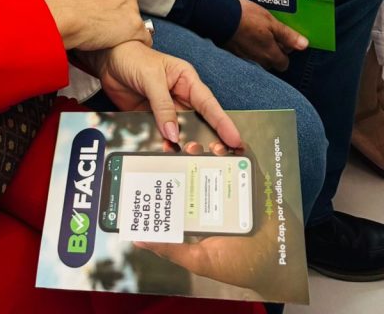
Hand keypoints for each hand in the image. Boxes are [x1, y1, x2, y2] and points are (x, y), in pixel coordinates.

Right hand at [44, 0, 150, 50]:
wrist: (69, 17)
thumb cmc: (73, 4)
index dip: (117, 11)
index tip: (108, 19)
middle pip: (133, 12)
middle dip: (124, 22)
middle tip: (109, 32)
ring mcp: (133, 11)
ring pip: (139, 26)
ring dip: (130, 34)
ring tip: (115, 42)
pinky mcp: (135, 28)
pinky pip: (145, 39)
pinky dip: (138, 45)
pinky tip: (127, 49)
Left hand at [93, 41, 242, 147]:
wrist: (106, 59)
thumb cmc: (133, 57)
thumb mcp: (151, 77)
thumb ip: (162, 105)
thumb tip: (173, 133)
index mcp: (186, 81)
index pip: (208, 104)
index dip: (223, 123)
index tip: (235, 139)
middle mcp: (179, 97)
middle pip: (198, 122)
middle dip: (206, 138)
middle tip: (216, 155)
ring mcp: (165, 109)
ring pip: (180, 132)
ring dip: (183, 144)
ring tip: (189, 157)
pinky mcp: (150, 118)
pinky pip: (160, 134)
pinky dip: (163, 144)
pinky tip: (165, 153)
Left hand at [134, 147, 301, 295]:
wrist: (276, 266)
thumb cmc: (238, 266)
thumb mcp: (199, 260)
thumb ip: (171, 249)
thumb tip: (138, 240)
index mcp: (197, 212)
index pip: (178, 187)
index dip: (168, 172)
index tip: (156, 157)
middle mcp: (213, 197)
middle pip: (196, 169)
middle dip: (187, 155)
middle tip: (182, 149)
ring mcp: (233, 188)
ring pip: (218, 161)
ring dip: (209, 150)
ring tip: (203, 149)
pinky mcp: (252, 182)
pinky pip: (244, 161)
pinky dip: (236, 151)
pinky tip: (227, 150)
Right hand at [227, 0, 306, 70]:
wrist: (219, 16)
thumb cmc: (248, 17)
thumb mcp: (271, 22)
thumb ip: (287, 35)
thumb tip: (304, 45)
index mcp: (270, 54)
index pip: (284, 64)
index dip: (284, 52)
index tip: (281, 40)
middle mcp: (258, 61)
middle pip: (270, 63)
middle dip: (272, 53)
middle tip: (268, 37)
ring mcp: (244, 59)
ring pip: (257, 61)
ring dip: (258, 52)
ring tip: (254, 36)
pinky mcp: (233, 55)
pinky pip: (245, 56)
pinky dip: (246, 50)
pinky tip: (243, 38)